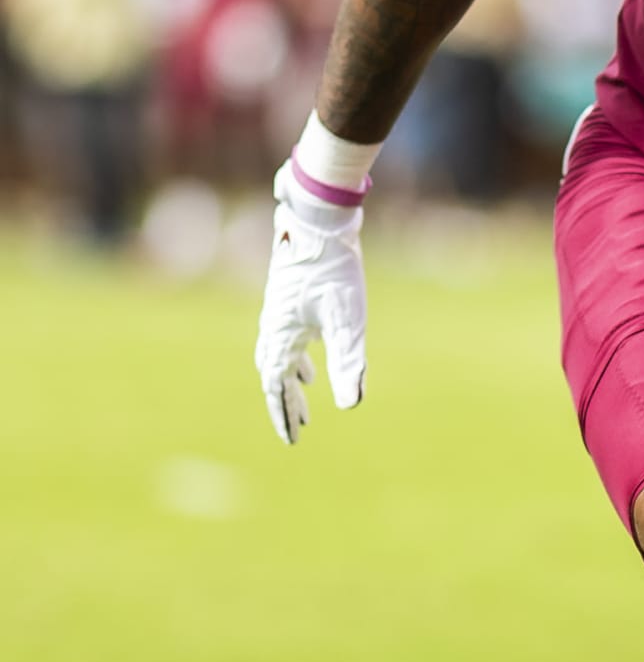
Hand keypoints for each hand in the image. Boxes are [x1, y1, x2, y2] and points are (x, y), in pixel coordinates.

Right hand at [254, 162, 366, 443]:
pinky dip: (298, 352)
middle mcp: (274, 326)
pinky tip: (314, 351)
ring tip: (306, 393)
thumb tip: (352, 404)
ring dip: (291, 377)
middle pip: (275, 374)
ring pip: (280, 354)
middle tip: (300, 426)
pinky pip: (289, 335)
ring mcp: (280, 310)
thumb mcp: (347, 320)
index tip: (293, 440)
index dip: (284, 414)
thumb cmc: (334, 270)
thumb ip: (348, 363)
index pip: (276, 387)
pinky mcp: (291, 296)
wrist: (320, 221)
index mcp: (281, 337)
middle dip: (287, 401)